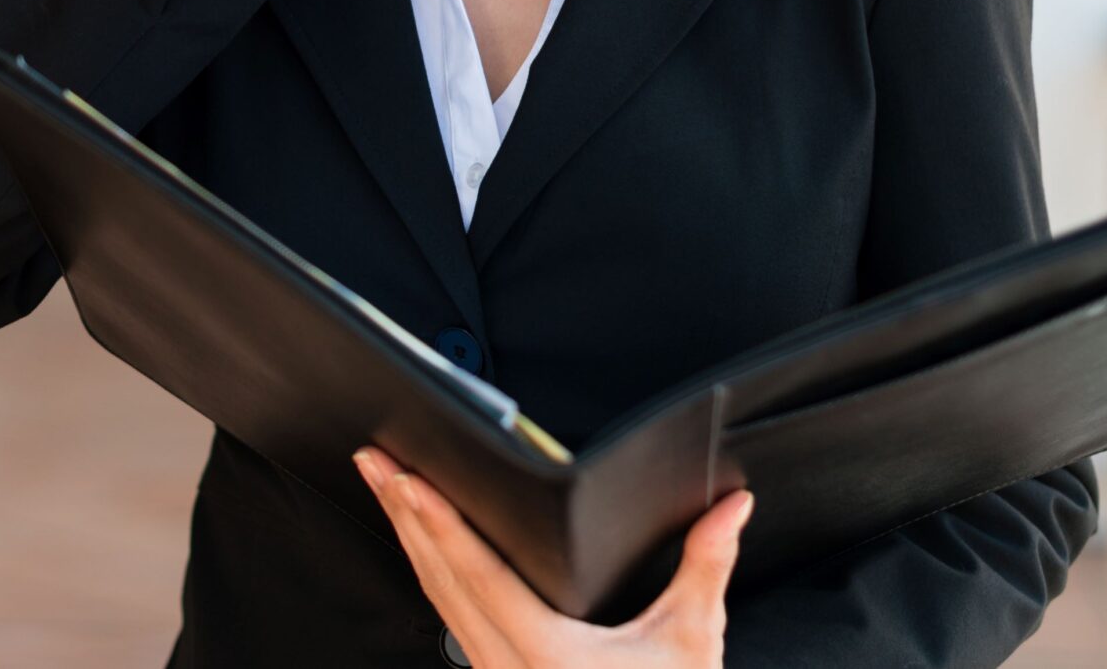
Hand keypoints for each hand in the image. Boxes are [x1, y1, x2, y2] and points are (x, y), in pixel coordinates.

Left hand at [355, 446, 751, 667]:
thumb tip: (733, 506)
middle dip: (404, 514)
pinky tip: (421, 543)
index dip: (441, 525)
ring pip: (437, 599)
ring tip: (385, 484)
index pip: (481, 577)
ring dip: (409, 538)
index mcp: (548, 656)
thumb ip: (705, 567)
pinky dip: (430, 572)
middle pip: (441, 579)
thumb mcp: (690, 644)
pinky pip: (449, 618)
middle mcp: (509, 668)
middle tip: (374, 458)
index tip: (408, 481)